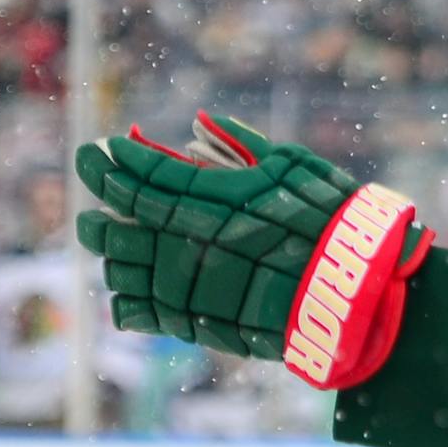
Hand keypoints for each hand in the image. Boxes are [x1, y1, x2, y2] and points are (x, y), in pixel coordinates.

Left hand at [75, 112, 433, 390]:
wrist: (353, 290)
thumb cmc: (329, 217)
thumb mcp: (290, 164)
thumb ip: (237, 144)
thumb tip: (196, 123)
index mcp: (211, 197)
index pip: (142, 176)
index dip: (112, 161)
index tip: (98, 149)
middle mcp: (190, 241)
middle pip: (119, 223)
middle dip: (100, 206)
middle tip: (95, 193)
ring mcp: (188, 285)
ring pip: (121, 268)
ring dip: (110, 250)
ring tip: (110, 237)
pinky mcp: (194, 323)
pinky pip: (138, 312)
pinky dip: (126, 298)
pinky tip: (128, 287)